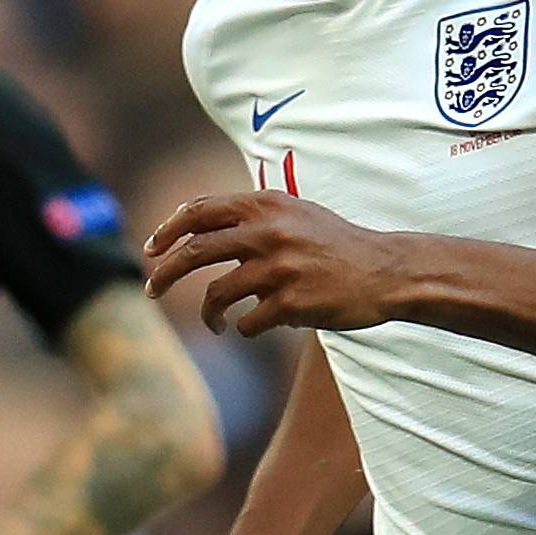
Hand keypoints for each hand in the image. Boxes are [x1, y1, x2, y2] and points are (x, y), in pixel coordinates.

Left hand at [144, 191, 404, 338]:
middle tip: (150, 292)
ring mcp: (280, 268)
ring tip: (216, 324)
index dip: (168, 231)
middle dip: (164, 275)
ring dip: (209, 315)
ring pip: (216, 295)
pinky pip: (248, 323)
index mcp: (268, 206)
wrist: (385, 271)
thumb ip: (251, 216)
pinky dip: (246, 329)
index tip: (151, 250)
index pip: (200, 211)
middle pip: (195, 253)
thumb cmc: (333, 245)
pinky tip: (256, 327)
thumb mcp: (294, 214)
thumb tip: (193, 221)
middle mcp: (270, 232)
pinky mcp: (291, 302)